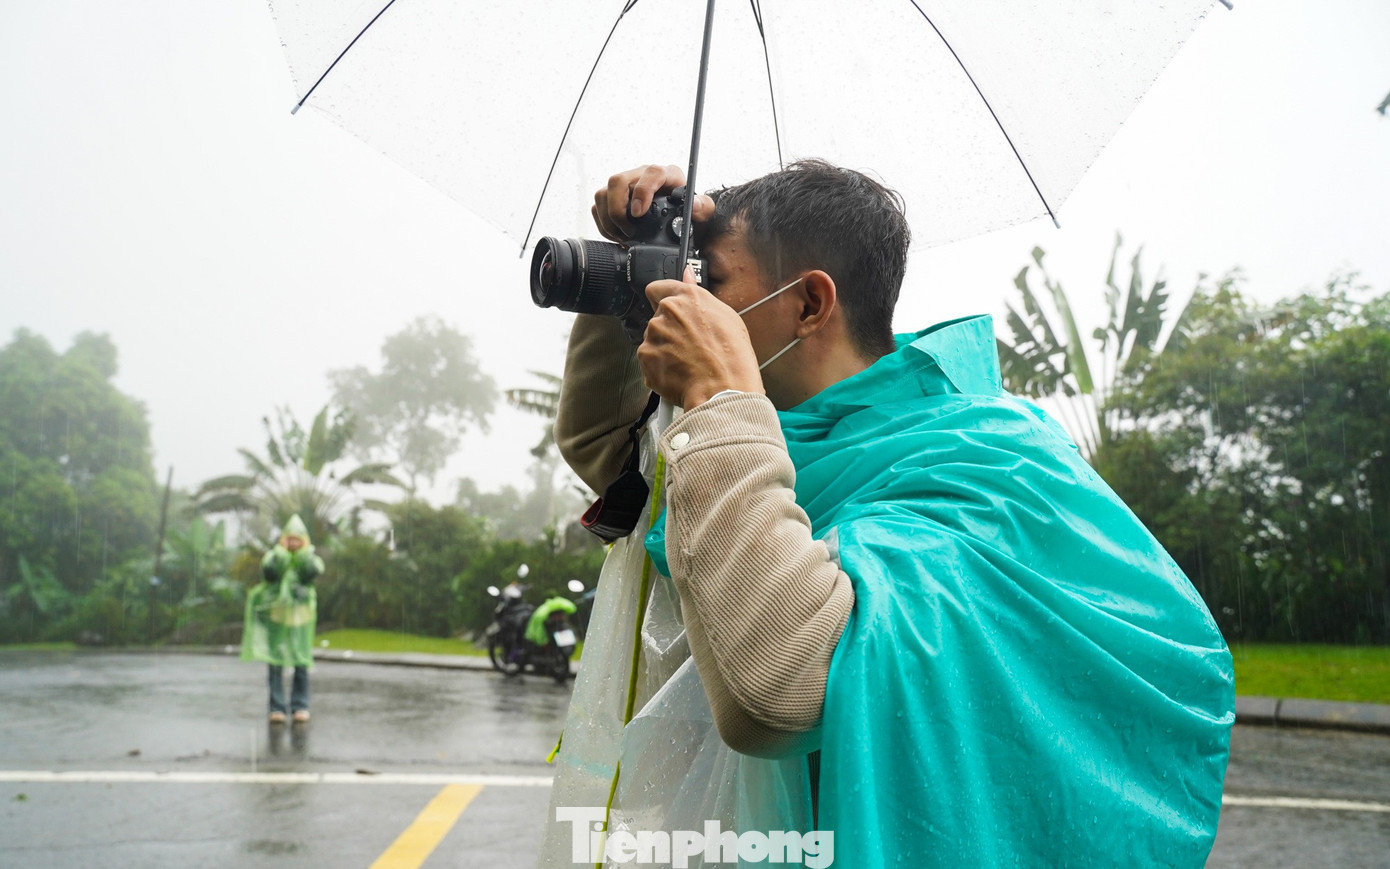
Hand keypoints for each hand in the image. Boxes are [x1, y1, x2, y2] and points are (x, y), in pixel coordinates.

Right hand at [592, 164, 715, 241]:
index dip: (642, 191)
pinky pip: (598, 206)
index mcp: (665, 174)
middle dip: (618, 210)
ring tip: (623, 236)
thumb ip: (703, 208)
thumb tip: (694, 205)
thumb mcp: (702, 211)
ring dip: (608, 219)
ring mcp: (625, 186)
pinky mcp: (613, 197)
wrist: (677, 217)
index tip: (639, 213)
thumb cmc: (688, 211)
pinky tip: (617, 235)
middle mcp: (642, 175)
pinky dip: (604, 224)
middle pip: (618, 181)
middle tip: (629, 231)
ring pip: (603, 193)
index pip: (651, 173)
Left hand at [638, 267, 763, 407]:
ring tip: (688, 362)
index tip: (669, 311)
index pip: (657, 288)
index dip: (662, 300)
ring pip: (652, 340)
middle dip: (668, 331)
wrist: (723, 388)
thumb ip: (698, 294)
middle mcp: (667, 312)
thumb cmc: (732, 356)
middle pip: (657, 318)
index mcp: (687, 297)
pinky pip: (648, 360)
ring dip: (663, 350)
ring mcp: (653, 334)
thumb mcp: (726, 316)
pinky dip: (659, 368)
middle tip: (689, 346)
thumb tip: (687, 275)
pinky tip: (679, 373)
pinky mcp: (645, 356)